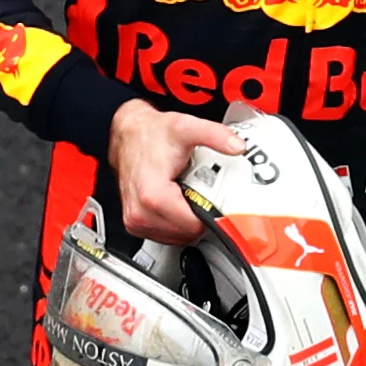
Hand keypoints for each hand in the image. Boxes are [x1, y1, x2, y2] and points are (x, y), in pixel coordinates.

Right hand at [104, 99, 245, 242]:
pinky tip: (177, 202)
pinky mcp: (136, 224)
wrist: (128, 136)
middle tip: (200, 192)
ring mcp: (136, 221)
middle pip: (187, 233)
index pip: (194, 225)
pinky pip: (166, 235)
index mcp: (153, 196)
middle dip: (200, 215)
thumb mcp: (185, 128)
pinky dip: (176, 223)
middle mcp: (141, 214)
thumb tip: (237, 146)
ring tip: (187, 195)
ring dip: (188, 221)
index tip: (216, 198)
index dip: (211, 212)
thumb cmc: (150, 135)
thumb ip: (214, 135)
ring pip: (177, 237)